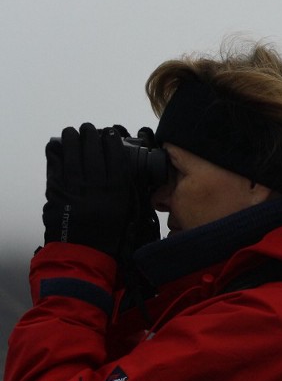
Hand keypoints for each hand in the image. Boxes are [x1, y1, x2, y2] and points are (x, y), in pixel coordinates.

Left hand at [42, 123, 133, 256]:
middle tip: (90, 129)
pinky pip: (56, 167)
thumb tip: (121, 170)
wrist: (85, 251)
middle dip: (91, 136)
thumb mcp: (126, 211)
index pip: (115, 157)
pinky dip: (56, 154)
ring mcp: (76, 186)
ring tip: (73, 132)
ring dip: (72, 139)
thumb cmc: (109, 234)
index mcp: (117, 189)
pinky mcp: (58, 191)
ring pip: (73, 154)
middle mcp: (97, 184)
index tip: (110, 134)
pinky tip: (58, 147)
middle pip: (93, 151)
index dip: (111, 142)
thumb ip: (126, 190)